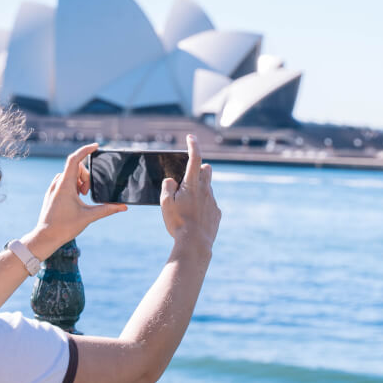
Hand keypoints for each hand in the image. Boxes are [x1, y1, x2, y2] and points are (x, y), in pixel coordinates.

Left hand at [28, 143, 126, 257]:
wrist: (45, 237)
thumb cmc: (64, 227)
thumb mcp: (89, 217)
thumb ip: (107, 209)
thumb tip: (123, 207)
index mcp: (65, 185)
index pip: (75, 159)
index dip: (85, 150)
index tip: (96, 146)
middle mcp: (57, 183)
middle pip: (75, 168)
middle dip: (86, 176)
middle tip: (86, 193)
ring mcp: (53, 188)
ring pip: (69, 174)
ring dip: (79, 182)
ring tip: (81, 197)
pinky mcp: (52, 194)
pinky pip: (64, 181)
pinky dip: (73, 186)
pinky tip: (76, 199)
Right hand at [160, 135, 220, 251]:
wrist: (195, 245)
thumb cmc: (178, 223)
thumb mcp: (166, 203)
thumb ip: (168, 187)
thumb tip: (172, 181)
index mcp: (192, 185)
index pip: (195, 158)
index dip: (193, 145)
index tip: (191, 137)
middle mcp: (206, 190)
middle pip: (207, 170)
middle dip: (199, 168)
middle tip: (187, 178)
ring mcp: (213, 202)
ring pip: (208, 188)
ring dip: (199, 190)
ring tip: (187, 206)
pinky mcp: (216, 213)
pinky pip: (210, 204)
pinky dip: (202, 206)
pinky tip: (194, 218)